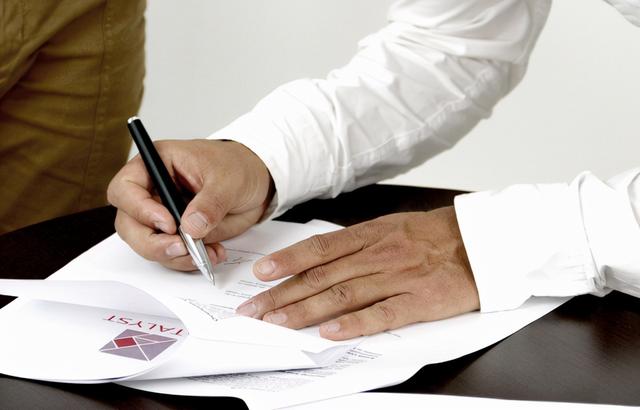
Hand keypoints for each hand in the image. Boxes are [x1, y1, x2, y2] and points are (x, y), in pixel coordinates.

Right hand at [107, 139, 273, 270]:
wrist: (256, 183)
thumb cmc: (237, 166)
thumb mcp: (228, 178)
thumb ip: (210, 202)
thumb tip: (191, 227)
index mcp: (156, 164)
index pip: (125, 189)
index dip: (140, 210)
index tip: (168, 224)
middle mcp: (152, 192)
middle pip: (129, 224)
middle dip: (152, 243)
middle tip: (181, 248)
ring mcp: (162, 216)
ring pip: (148, 245)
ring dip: (173, 256)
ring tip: (205, 253)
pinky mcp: (176, 235)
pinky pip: (171, 255)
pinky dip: (188, 260)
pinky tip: (212, 254)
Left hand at [236, 207, 479, 339]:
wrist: (481, 242)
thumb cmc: (434, 235)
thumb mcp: (392, 226)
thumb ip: (358, 243)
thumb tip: (321, 256)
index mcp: (371, 234)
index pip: (320, 249)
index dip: (287, 261)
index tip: (261, 274)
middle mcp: (378, 255)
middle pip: (322, 276)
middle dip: (283, 293)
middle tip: (255, 308)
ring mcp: (398, 278)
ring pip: (343, 295)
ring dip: (306, 311)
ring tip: (278, 323)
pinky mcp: (419, 301)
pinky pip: (381, 314)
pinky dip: (354, 324)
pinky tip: (330, 333)